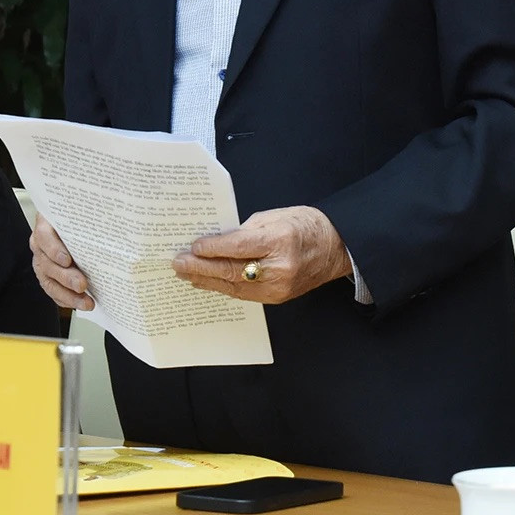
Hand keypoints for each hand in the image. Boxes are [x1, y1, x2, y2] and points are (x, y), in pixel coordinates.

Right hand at [31, 215, 93, 310]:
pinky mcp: (48, 275)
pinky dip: (66, 299)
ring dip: (67, 294)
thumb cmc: (79, 215)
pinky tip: (80, 303)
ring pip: (49, 281)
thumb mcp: (82, 209)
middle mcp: (41, 244)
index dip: (54, 249)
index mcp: (47, 224)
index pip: (44, 236)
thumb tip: (117, 214)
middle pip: (47, 263)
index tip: (67, 259)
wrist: (75, 222)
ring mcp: (43, 261)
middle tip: (82, 284)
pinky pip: (53, 290)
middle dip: (65, 277)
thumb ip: (93, 212)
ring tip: (85, 301)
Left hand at [173, 206, 353, 304]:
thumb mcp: (275, 216)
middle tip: (178, 264)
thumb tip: (216, 242)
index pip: (238, 247)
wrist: (336, 248)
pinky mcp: (277, 298)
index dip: (212, 248)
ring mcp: (279, 287)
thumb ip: (246, 230)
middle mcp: (280, 268)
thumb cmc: (306, 225)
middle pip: (232, 270)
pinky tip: (209, 282)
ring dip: (207, 280)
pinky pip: (244, 294)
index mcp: (280, 240)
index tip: (192, 247)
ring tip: (186, 274)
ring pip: (234, 287)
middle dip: (201, 268)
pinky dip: (224, 287)